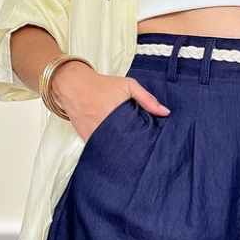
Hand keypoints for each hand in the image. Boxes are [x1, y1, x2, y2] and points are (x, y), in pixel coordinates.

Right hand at [50, 63, 170, 142]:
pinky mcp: (87, 138)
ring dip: (121, 151)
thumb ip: (147, 99)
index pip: (137, 135)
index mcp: (119, 116)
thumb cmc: (101, 85)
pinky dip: (107, 149)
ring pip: (113, 149)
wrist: (74, 85)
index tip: (151, 143)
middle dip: (135, 148)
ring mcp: (96, 135)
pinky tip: (114, 150)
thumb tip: (165, 112)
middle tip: (142, 151)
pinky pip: (100, 148)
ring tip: (130, 154)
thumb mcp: (128, 85)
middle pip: (126, 145)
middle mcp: (107, 128)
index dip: (145, 140)